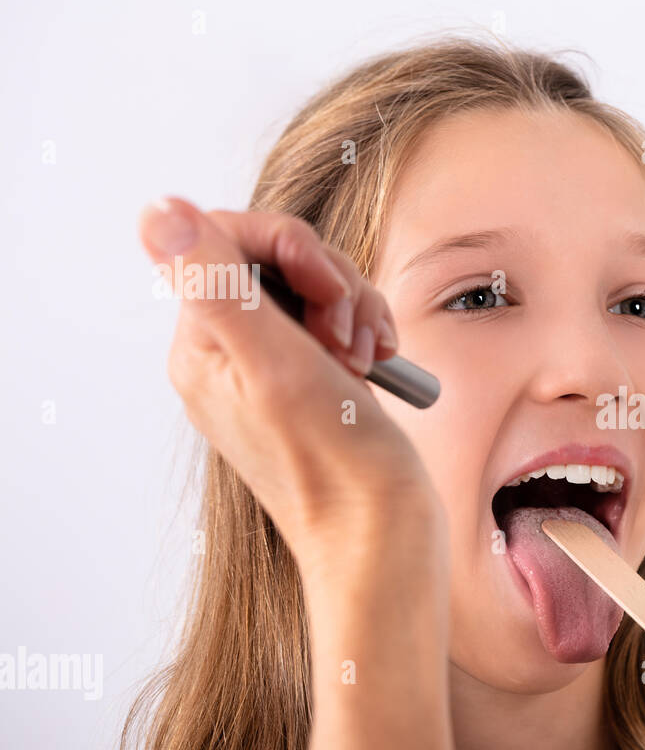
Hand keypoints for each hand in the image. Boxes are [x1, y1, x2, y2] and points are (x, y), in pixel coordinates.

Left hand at [139, 196, 439, 589]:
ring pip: (315, 286)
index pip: (228, 238)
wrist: (381, 539)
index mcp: (203, 346)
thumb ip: (216, 283)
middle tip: (349, 335)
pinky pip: (337, 321)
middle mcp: (229, 353)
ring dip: (355, 307)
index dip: (290, 244)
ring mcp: (272, 369)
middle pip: (278, 258)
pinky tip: (378, 364)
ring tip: (366, 358)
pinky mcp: (313, 382)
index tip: (328, 285)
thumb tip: (159, 210)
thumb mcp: (273, 364)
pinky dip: (366, 330)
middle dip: (330, 281)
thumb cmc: (335, 467)